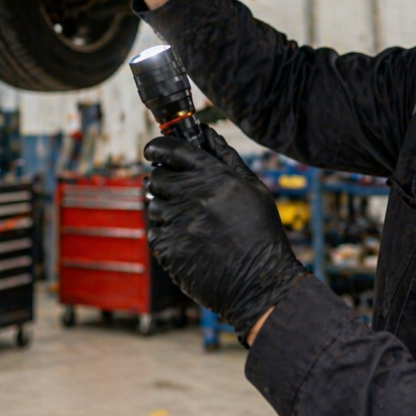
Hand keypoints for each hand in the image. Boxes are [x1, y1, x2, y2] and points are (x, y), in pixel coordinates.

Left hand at [146, 127, 306, 344]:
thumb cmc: (261, 233)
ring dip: (166, 210)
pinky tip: (188, 242)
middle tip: (175, 190)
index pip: (172, 149)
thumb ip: (227, 158)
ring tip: (191, 223)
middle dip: (162, 179)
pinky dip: (166, 235)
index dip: (158, 146)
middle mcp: (192, 195)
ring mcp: (177, 223)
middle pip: (156, 177)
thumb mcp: (253, 188)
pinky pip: (155, 233)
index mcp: (213, 176)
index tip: (153, 150)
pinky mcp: (169, 248)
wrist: (260, 282)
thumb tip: (207, 133)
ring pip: (154, 206)